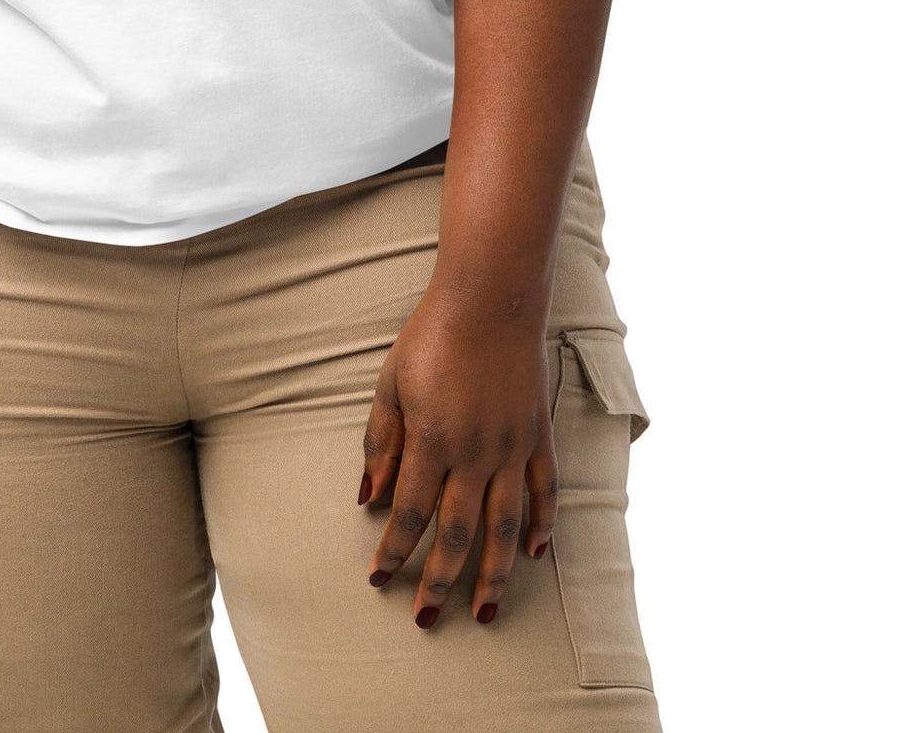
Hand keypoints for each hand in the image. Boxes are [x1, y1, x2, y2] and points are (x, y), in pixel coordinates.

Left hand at [358, 294, 556, 627]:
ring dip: (494, 575)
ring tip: (486, 612)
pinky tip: (533, 554)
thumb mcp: (391, 384)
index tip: (379, 578)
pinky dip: (542, 526)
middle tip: (426, 618)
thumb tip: (370, 496)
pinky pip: (546, 492)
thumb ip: (381, 442)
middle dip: (439, 581)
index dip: (394, 550)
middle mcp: (476, 453)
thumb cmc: (432, 336)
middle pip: (457, 534)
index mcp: (433, 440)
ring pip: (505, 528)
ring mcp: (512, 447)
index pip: (410, 513)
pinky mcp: (538, 435)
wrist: (491, 299)